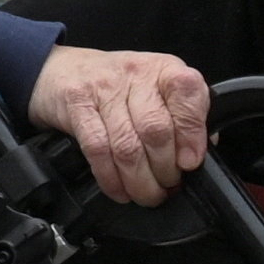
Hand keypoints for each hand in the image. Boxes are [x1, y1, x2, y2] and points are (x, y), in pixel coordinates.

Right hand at [25, 44, 210, 206]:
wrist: (61, 70)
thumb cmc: (117, 86)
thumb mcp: (157, 90)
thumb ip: (182, 116)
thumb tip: (202, 152)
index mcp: (164, 69)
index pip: (187, 94)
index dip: (192, 133)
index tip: (190, 162)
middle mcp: (136, 74)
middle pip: (156, 129)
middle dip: (164, 169)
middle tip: (167, 186)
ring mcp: (103, 88)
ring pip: (127, 145)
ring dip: (139, 181)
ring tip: (146, 194)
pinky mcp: (77, 104)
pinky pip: (97, 149)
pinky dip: (110, 178)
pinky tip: (119, 190)